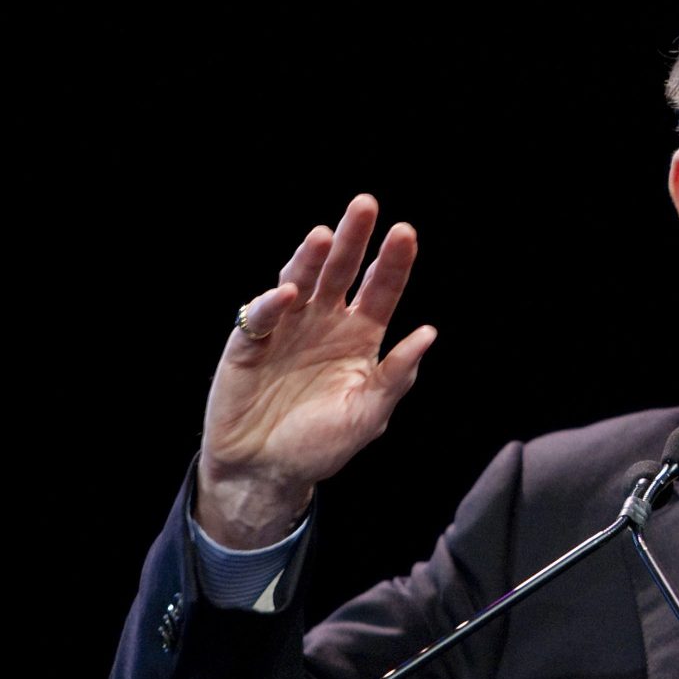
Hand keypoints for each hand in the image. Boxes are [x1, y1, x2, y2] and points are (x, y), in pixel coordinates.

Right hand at [195, 193, 436, 547]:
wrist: (267, 473)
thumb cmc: (320, 445)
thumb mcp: (368, 415)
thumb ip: (396, 376)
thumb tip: (429, 333)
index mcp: (360, 337)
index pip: (381, 290)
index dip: (393, 262)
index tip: (406, 232)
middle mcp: (325, 323)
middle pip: (342, 272)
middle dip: (354, 238)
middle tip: (365, 205)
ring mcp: (287, 329)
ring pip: (300, 281)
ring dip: (311, 258)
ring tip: (325, 236)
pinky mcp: (250, 344)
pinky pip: (262, 318)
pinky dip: (273, 304)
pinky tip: (288, 294)